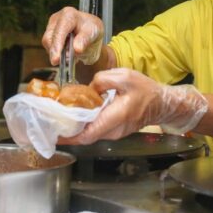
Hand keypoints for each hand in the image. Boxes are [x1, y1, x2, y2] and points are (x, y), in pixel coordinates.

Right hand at [42, 7, 103, 65]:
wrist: (90, 32)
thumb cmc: (92, 30)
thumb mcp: (94, 33)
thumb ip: (85, 40)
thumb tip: (76, 49)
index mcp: (69, 15)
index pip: (60, 31)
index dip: (57, 45)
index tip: (56, 59)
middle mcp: (57, 19)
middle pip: (49, 39)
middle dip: (56, 53)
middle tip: (66, 63)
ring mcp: (51, 26)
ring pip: (48, 45)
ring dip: (58, 54)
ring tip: (72, 57)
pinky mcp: (49, 35)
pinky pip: (49, 48)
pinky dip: (58, 54)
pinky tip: (67, 55)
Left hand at [58, 68, 207, 144]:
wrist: (162, 103)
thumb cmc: (146, 90)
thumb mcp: (125, 76)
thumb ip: (103, 79)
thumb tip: (89, 87)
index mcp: (115, 117)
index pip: (87, 134)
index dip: (68, 137)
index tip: (53, 133)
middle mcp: (113, 130)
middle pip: (85, 135)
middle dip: (67, 130)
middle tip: (50, 120)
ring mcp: (114, 133)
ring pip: (90, 133)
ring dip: (75, 126)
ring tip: (60, 115)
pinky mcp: (114, 131)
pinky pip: (96, 129)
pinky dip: (85, 123)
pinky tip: (76, 113)